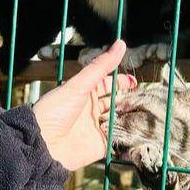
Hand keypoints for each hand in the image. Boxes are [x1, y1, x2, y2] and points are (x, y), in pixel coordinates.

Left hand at [32, 41, 134, 170]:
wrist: (42, 144)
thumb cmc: (55, 111)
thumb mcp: (79, 85)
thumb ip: (100, 66)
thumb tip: (121, 44)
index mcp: (83, 93)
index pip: (107, 84)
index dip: (121, 82)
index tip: (135, 82)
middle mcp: (91, 109)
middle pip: (115, 102)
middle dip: (129, 99)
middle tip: (146, 98)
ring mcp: (96, 127)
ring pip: (119, 119)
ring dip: (131, 116)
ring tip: (147, 112)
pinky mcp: (100, 145)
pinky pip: (118, 139)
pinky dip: (129, 135)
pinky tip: (141, 130)